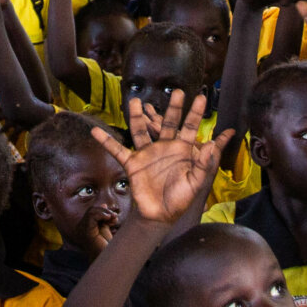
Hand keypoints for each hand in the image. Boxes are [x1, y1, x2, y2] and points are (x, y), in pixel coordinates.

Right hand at [93, 93, 229, 221]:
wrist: (160, 215)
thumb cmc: (180, 199)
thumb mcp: (195, 183)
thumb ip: (203, 164)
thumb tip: (211, 144)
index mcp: (181, 150)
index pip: (189, 128)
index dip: (195, 114)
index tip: (202, 98)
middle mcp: (164, 147)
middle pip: (169, 123)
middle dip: (174, 108)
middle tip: (179, 91)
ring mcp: (147, 154)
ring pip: (141, 130)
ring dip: (138, 117)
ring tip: (136, 101)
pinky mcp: (132, 163)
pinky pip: (117, 150)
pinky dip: (106, 141)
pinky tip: (95, 131)